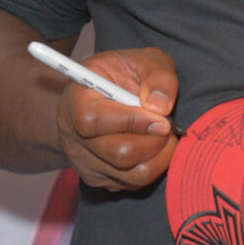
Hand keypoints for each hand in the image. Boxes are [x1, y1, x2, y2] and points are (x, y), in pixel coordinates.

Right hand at [51, 47, 179, 190]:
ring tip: (165, 137)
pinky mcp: (99, 179)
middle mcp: (74, 136)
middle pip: (118, 154)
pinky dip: (152, 168)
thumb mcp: (142, 60)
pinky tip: (154, 147)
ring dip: (159, 157)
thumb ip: (157, 76)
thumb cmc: (121, 75)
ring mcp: (85, 162)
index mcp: (77, 100)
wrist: (98, 95)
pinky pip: (133, 184)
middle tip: (169, 127)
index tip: (162, 119)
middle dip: (155, 142)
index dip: (133, 123)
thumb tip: (161, 106)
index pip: (95, 121)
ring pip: (131, 176)